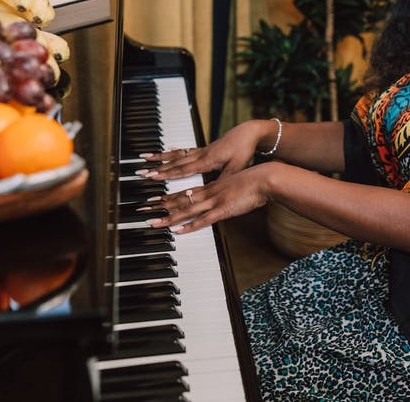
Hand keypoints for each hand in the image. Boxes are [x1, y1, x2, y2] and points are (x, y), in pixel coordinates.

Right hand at [137, 120, 270, 180]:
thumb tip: (212, 192)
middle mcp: (201, 155)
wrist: (249, 133)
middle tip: (141, 172)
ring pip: (176, 155)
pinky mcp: (204, 149)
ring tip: (146, 158)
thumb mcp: (237, 168)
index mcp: (207, 161)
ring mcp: (201, 151)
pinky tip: (165, 152)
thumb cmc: (244, 150)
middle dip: (157, 168)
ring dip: (161, 158)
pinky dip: (172, 152)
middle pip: (174, 163)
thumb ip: (224, 179)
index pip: (183, 170)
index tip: (152, 177)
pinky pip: (184, 151)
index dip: (167, 174)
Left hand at [143, 163, 272, 234]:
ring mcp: (215, 201)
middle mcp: (208, 192)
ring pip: (186, 210)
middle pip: (180, 200)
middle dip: (160, 205)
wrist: (265, 177)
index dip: (168, 196)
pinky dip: (190, 225)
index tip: (153, 199)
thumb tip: (219, 202)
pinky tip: (178, 231)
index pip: (184, 192)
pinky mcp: (223, 209)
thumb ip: (225, 194)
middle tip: (143, 208)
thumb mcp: (235, 186)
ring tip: (153, 221)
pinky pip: (203, 220)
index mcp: (211, 186)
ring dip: (168, 217)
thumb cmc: (254, 182)